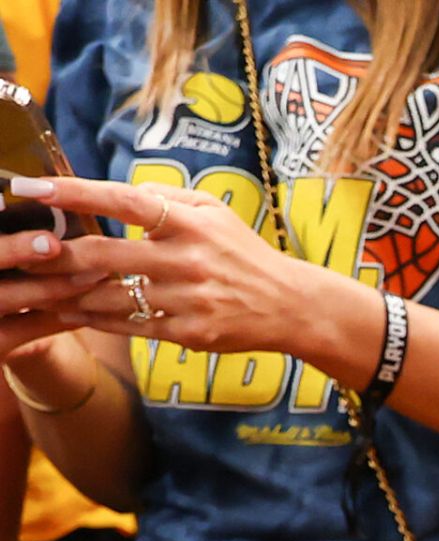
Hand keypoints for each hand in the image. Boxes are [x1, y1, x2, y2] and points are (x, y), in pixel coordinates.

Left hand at [8, 175, 313, 355]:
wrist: (291, 305)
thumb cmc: (245, 254)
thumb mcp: (216, 213)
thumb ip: (167, 198)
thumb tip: (117, 191)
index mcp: (191, 223)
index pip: (123, 201)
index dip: (74, 193)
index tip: (32, 187)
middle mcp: (188, 260)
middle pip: (105, 254)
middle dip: (56, 253)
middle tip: (21, 249)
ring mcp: (188, 300)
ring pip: (111, 296)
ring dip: (69, 292)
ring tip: (38, 286)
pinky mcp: (189, 333)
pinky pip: (131, 326)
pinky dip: (96, 319)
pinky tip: (71, 312)